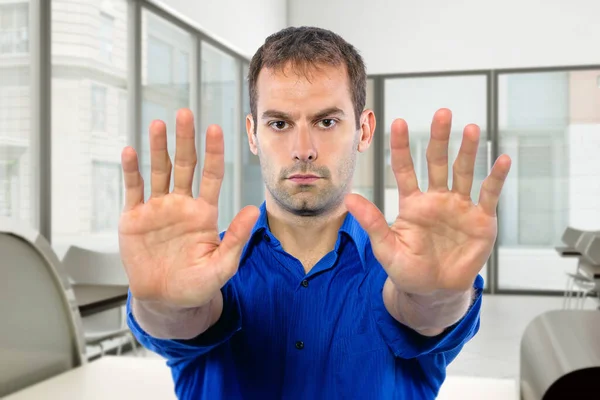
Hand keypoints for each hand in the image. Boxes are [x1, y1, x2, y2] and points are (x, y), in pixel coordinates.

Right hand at [119, 109, 258, 308]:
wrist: (165, 301)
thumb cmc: (196, 285)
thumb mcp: (221, 266)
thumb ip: (236, 239)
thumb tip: (254, 210)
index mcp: (204, 212)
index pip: (212, 175)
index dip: (213, 152)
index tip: (215, 129)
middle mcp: (182, 204)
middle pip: (185, 165)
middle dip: (185, 140)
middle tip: (185, 113)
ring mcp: (157, 209)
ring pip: (159, 171)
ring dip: (157, 148)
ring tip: (158, 124)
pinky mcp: (134, 218)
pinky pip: (133, 190)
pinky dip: (131, 171)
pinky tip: (131, 152)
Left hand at [346, 108, 510, 294]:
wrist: (435, 292)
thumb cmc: (408, 270)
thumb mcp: (386, 248)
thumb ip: (372, 222)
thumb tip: (349, 197)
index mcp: (412, 203)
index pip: (405, 168)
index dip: (401, 146)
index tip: (398, 122)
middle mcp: (436, 199)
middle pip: (437, 162)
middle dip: (439, 138)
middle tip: (442, 113)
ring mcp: (460, 207)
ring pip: (464, 172)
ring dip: (468, 151)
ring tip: (471, 128)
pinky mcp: (481, 219)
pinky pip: (489, 194)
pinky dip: (496, 178)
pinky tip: (503, 159)